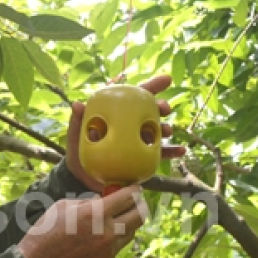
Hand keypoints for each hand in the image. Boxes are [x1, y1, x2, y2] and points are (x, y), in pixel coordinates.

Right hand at [18, 185, 144, 257]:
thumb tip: (104, 199)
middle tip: (133, 200)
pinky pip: (121, 243)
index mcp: (95, 213)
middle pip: (139, 215)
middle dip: (139, 204)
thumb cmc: (46, 230)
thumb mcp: (64, 206)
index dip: (134, 190)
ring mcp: (109, 248)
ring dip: (129, 220)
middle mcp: (107, 232)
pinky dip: (118, 234)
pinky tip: (106, 230)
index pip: (128, 198)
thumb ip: (88, 201)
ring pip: (132, 231)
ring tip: (117, 214)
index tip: (133, 187)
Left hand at [66, 75, 186, 191]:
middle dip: (160, 107)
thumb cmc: (78, 149)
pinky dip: (171, 152)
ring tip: (167, 131)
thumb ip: (77, 120)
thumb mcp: (76, 134)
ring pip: (156, 131)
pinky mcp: (141, 157)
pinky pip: (158, 154)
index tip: (167, 80)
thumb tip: (76, 105)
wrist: (81, 177)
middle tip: (165, 108)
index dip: (151, 86)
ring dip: (165, 128)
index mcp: (116, 114)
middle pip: (149, 112)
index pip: (134, 96)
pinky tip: (182, 150)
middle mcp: (129, 125)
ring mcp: (136, 141)